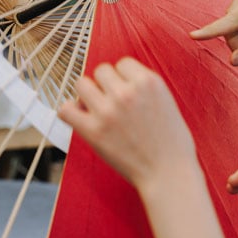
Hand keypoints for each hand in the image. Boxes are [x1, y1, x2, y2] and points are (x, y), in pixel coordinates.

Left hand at [58, 57, 196, 191]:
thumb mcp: (166, 100)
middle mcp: (126, 92)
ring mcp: (108, 111)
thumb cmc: (171, 141)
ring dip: (88, 94)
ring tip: (97, 108)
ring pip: (82, 84)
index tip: (128, 93)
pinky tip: (80, 117)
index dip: (124, 78)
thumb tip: (117, 76)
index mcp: (148, 82)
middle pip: (101, 71)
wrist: (169, 174)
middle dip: (106, 85)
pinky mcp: (93, 132)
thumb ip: (142, 85)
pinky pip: (66, 109)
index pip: (122, 63)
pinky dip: (70, 111)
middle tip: (114, 103)